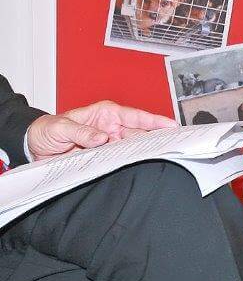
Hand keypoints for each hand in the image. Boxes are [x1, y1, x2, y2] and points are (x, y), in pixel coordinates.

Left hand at [27, 100, 176, 160]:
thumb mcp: (61, 128)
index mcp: (105, 113)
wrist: (32, 146)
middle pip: (139, 134)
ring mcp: (108, 143)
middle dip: (155, 138)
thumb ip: (81, 132)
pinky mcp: (102, 157)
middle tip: (172, 145)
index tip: (171, 125)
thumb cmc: (47, 129)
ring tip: (161, 157)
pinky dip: (128, 163)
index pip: (135, 116)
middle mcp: (111, 127)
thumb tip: (102, 138)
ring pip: (131, 148)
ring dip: (142, 153)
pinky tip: (139, 167)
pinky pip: (118, 160)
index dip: (155, 120)